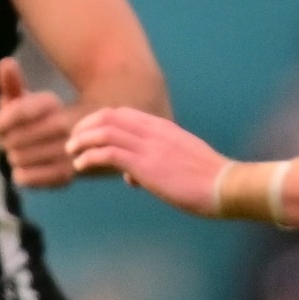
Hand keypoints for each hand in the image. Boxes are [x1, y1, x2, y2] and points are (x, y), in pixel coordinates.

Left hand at [0, 54, 85, 187]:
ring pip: (17, 159)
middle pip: (13, 140)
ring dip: (13, 157)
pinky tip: (29, 166)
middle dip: (5, 141)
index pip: (18, 113)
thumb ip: (13, 83)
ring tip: (22, 151)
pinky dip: (20, 174)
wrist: (80, 140)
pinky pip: (24, 178)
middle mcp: (63, 126)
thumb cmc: (42, 117)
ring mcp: (66, 152)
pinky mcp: (65, 175)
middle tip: (11, 141)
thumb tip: (6, 63)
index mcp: (52, 103)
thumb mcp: (29, 99)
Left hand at [64, 106, 226, 216]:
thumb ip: (154, 164)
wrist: (227, 186)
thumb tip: (130, 179)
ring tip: (71, 154)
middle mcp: (153, 131)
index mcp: (162, 127)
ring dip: (82, 141)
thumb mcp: (179, 163)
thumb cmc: (207, 180)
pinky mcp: (147, 165)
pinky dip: (89, 157)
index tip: (86, 134)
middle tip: (73, 142)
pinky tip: (81, 167)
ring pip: (104, 132)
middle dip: (84, 127)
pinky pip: (108, 154)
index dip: (98, 120)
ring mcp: (149, 146)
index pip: (121, 113)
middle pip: (108, 116)